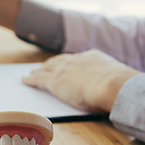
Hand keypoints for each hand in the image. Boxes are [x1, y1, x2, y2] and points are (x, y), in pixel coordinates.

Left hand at [22, 49, 138, 112]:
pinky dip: (30, 79)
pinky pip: (38, 79)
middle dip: (51, 64)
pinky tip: (25, 80)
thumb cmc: (119, 87)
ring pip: (46, 68)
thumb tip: (117, 87)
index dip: (68, 62)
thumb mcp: (116, 79)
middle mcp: (76, 60)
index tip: (65, 63)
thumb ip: (111, 81)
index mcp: (92, 57)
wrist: (112, 86)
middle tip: (44, 67)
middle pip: (59, 61)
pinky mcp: (54, 81)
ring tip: (32, 73)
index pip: (77, 59)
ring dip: (39, 71)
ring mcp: (64, 70)